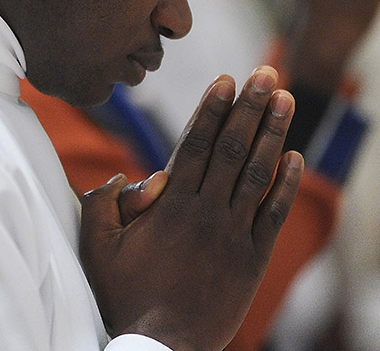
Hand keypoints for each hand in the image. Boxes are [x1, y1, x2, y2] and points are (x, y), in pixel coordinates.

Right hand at [80, 66, 302, 350]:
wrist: (161, 350)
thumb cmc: (125, 297)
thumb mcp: (97, 249)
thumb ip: (102, 205)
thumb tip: (122, 177)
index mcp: (170, 205)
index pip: (196, 144)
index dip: (212, 109)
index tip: (226, 80)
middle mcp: (206, 211)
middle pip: (232, 147)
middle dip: (249, 106)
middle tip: (265, 73)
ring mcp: (233, 234)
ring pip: (257, 173)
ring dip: (273, 133)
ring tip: (284, 99)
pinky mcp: (252, 259)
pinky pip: (274, 214)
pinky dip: (287, 185)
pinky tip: (297, 157)